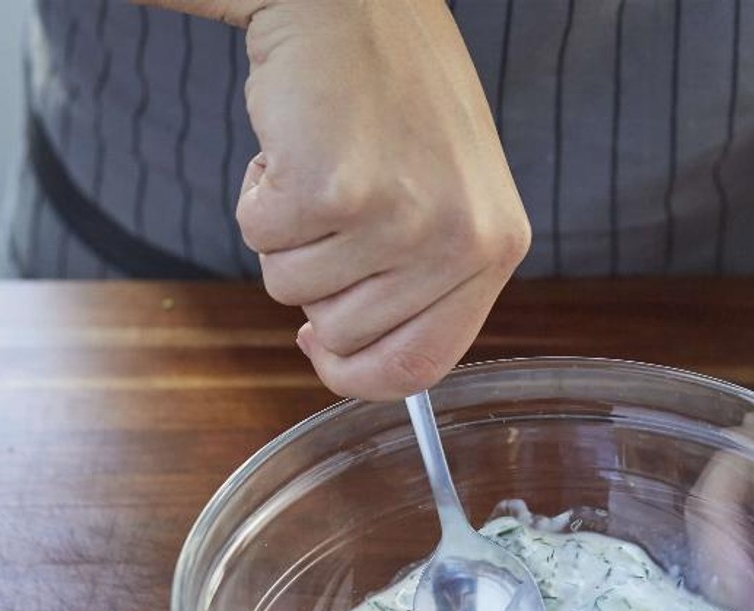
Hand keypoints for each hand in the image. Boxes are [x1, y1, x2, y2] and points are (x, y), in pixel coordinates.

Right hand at [233, 0, 529, 398]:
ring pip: (292, 289)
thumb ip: (418, 284)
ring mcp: (399, 219)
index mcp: (496, 249)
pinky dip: (257, 196)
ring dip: (284, 234)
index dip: (357, 373)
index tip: (323, 349)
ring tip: (320, 163)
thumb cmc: (395, 94)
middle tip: (335, 202)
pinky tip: (293, 146)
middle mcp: (459, 241)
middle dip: (315, 280)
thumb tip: (348, 359)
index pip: (421, 367)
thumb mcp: (445, 197)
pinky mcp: (333, 191)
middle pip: (344, 334)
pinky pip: (260, 238)